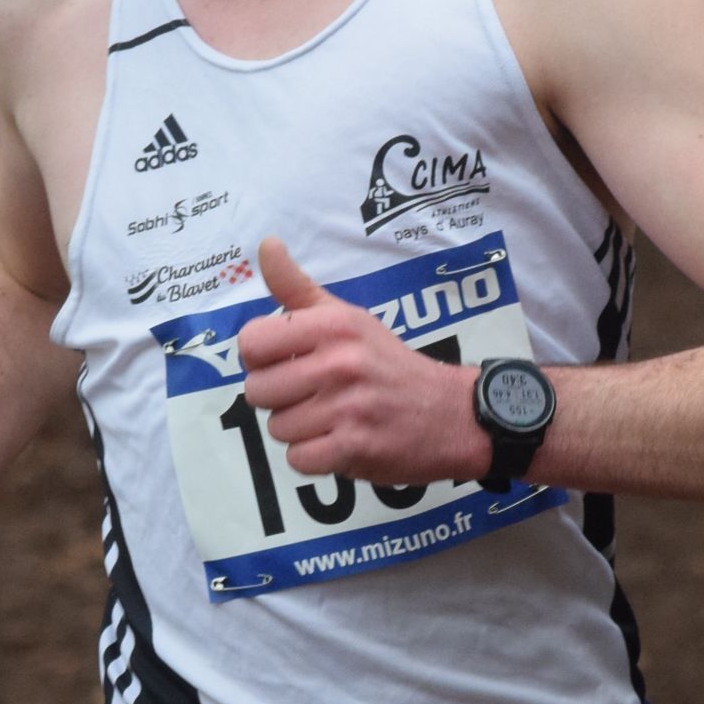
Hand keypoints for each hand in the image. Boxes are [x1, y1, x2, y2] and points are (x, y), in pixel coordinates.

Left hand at [236, 238, 482, 483]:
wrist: (451, 415)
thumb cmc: (389, 364)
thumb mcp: (349, 318)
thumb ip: (298, 288)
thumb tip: (266, 244)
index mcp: (333, 325)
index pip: (252, 343)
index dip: (261, 359)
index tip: (287, 362)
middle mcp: (340, 362)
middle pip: (258, 391)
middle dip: (279, 399)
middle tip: (313, 395)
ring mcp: (348, 407)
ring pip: (277, 428)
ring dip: (299, 430)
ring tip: (332, 418)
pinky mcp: (355, 447)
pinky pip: (298, 460)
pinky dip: (314, 457)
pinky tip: (339, 442)